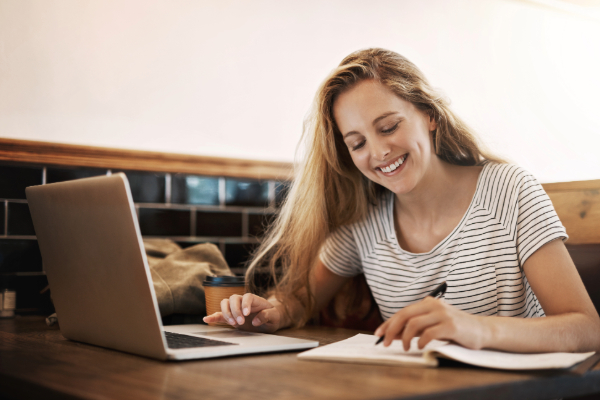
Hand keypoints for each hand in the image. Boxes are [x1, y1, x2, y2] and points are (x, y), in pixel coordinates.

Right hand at [202, 293, 281, 332]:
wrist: (269, 320)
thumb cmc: (273, 316)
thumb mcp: (274, 317)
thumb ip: (267, 316)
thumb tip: (255, 320)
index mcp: (255, 299)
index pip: (247, 296)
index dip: (245, 304)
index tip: (247, 314)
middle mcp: (243, 301)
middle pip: (233, 298)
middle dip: (235, 310)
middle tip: (240, 322)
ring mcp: (236, 308)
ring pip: (225, 303)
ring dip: (226, 313)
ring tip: (233, 324)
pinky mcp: (231, 316)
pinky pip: (220, 314)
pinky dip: (213, 316)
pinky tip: (206, 319)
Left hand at [374, 297, 488, 350]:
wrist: (481, 330)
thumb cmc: (454, 329)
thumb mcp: (432, 326)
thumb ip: (414, 328)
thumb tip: (392, 334)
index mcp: (427, 303)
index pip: (402, 312)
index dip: (388, 323)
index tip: (378, 334)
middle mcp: (433, 305)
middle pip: (405, 315)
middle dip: (391, 329)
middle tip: (385, 342)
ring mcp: (443, 314)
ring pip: (414, 323)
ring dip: (405, 337)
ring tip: (405, 347)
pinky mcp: (451, 325)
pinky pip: (429, 333)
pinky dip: (421, 341)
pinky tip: (420, 346)